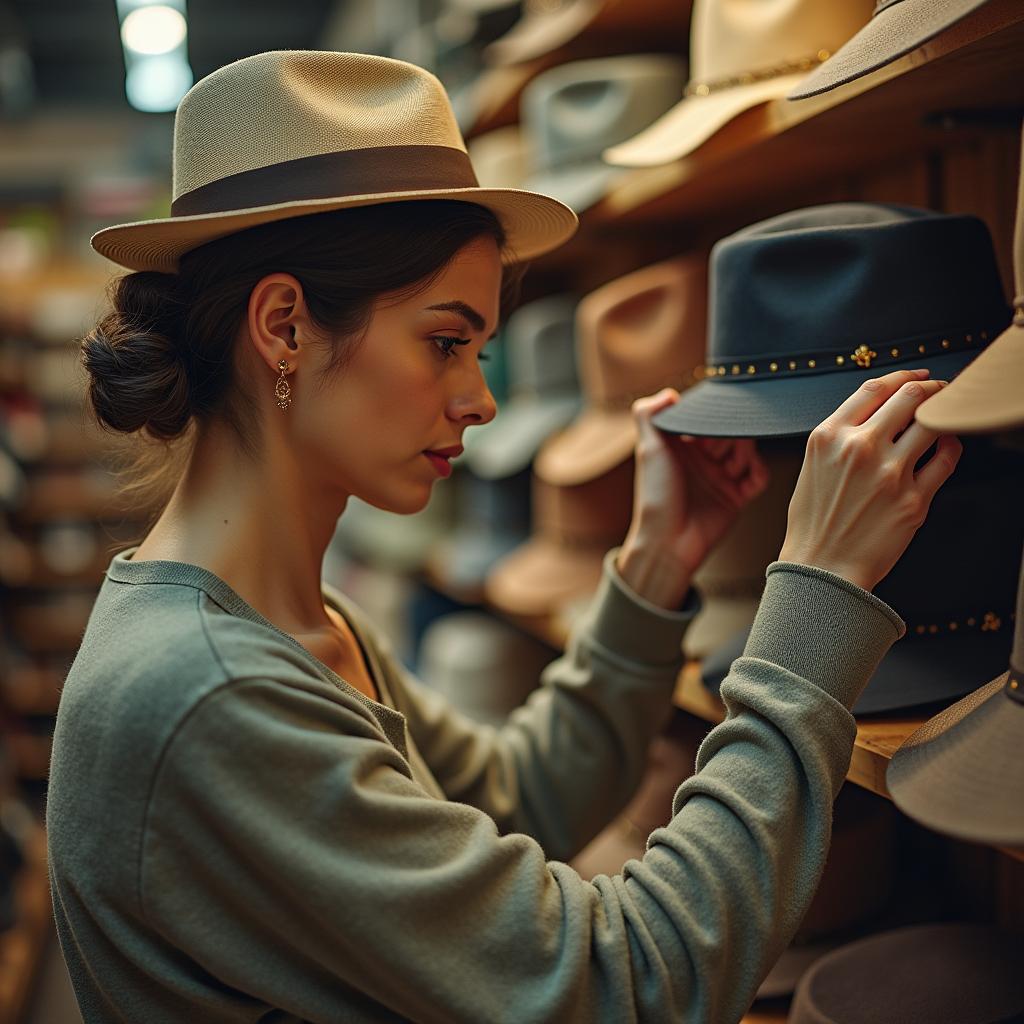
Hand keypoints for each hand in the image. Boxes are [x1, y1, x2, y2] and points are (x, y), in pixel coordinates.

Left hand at [617, 389, 769, 608]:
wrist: (667, 543)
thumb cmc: (654, 496)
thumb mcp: (647, 449)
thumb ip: (649, 415)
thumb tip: (670, 393)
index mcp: (682, 445)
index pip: (707, 418)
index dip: (712, 417)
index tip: (707, 425)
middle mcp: (703, 459)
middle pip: (731, 431)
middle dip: (730, 435)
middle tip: (715, 449)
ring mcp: (721, 478)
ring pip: (748, 450)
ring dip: (743, 453)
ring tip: (728, 468)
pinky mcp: (736, 498)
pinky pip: (760, 477)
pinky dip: (758, 471)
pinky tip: (744, 475)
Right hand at [779, 368, 961, 591]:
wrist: (821, 568)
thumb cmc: (814, 521)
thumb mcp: (812, 466)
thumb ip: (841, 436)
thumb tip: (878, 414)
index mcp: (828, 436)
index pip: (874, 388)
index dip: (902, 375)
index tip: (917, 375)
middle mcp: (859, 448)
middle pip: (909, 396)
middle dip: (931, 387)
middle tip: (941, 389)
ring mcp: (889, 473)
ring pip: (932, 424)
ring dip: (944, 414)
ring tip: (947, 415)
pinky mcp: (913, 500)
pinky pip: (946, 459)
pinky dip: (952, 446)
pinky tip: (948, 446)